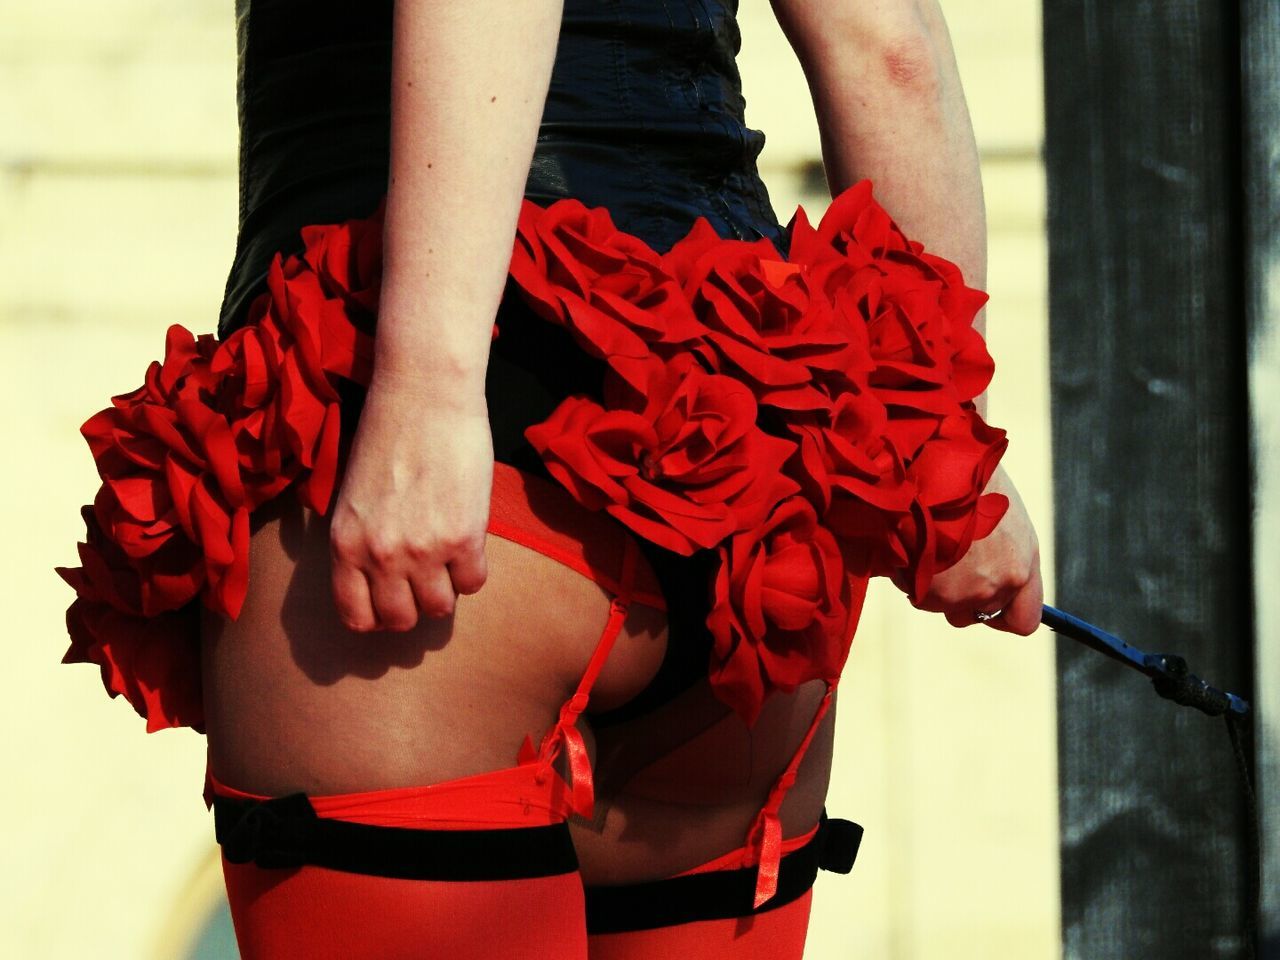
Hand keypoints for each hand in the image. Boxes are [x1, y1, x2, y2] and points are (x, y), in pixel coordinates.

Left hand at [328, 369, 492, 631]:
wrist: (424, 393)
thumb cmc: (387, 431)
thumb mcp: (352, 493)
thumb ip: (360, 537)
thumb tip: (377, 573)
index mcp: (344, 544)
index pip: (356, 616)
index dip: (377, 616)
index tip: (392, 601)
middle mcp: (379, 555)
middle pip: (400, 621)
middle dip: (414, 606)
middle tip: (425, 580)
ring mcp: (423, 550)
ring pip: (440, 609)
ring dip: (446, 589)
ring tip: (448, 560)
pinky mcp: (464, 537)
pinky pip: (474, 583)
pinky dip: (474, 570)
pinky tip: (470, 544)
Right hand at [914, 464, 1042, 634]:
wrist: (937, 470)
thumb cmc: (967, 479)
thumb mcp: (998, 515)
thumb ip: (1001, 552)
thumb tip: (988, 575)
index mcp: (1024, 563)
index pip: (1024, 620)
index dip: (1002, 616)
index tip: (987, 607)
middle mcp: (1002, 583)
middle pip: (977, 613)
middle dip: (959, 597)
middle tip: (944, 565)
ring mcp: (968, 592)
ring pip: (943, 605)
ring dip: (932, 585)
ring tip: (926, 544)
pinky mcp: (935, 593)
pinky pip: (916, 593)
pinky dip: (910, 575)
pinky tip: (911, 543)